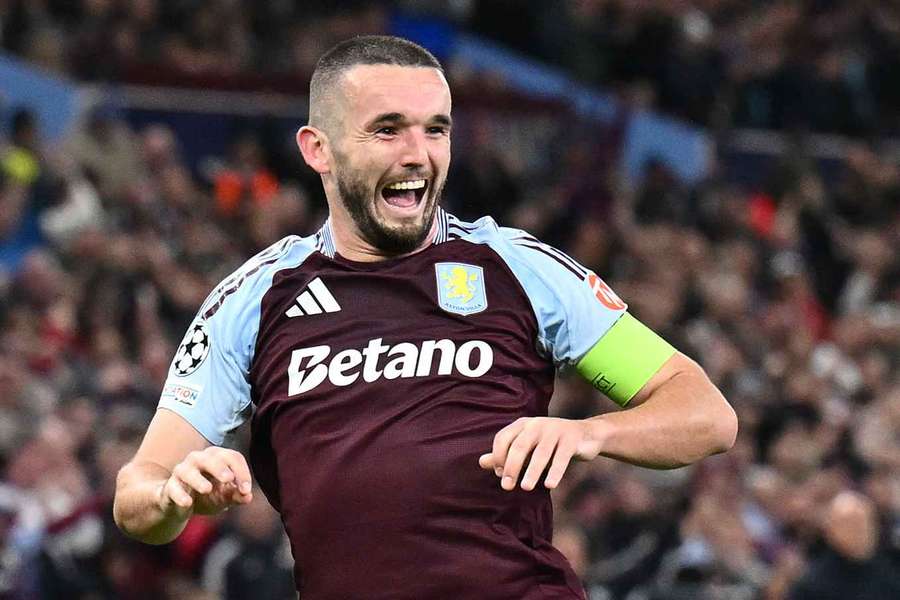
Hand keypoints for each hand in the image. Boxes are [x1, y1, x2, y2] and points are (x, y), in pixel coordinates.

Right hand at [158, 447, 252, 515]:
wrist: (179, 505)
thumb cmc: (207, 495)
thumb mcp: (224, 497)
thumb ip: (236, 495)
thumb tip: (248, 497)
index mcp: (216, 458)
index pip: (232, 457)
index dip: (241, 472)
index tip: (246, 490)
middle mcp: (198, 460)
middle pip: (210, 458)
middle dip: (220, 468)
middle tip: (229, 479)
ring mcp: (182, 472)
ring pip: (187, 471)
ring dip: (198, 480)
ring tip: (207, 489)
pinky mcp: (169, 487)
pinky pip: (173, 488)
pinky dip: (180, 495)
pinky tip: (187, 503)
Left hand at [478, 417, 604, 491]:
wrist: (585, 436)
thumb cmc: (549, 444)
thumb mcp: (527, 448)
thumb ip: (505, 455)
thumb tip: (481, 462)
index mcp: (522, 424)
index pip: (503, 438)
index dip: (498, 456)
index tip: (499, 474)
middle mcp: (537, 424)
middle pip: (520, 446)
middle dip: (512, 466)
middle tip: (507, 486)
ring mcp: (555, 430)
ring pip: (541, 453)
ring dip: (532, 471)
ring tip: (525, 488)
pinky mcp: (571, 439)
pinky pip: (561, 457)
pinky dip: (555, 471)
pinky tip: (549, 485)